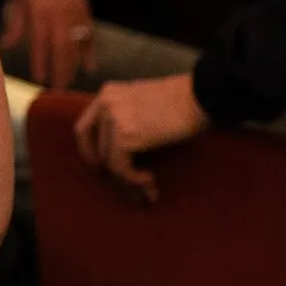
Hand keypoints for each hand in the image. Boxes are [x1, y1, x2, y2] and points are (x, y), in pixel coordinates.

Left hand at [2, 0, 93, 87]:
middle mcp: (59, 16)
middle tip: (58, 90)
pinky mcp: (85, 9)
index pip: (40, 45)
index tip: (39, 81)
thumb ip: (15, 24)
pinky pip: (90, 34)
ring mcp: (74, 13)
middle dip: (60, 71)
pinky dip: (90, 51)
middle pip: (61, 50)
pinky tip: (89, 66)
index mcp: (40, 13)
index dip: (40, 63)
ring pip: (76, 45)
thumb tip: (6, 45)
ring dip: (73, 65)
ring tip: (69, 83)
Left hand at [72, 74, 207, 201]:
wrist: (201, 94)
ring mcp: (113, 118)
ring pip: (109, 161)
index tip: (100, 167)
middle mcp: (106, 103)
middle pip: (94, 147)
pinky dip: (133, 180)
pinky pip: (120, 167)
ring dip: (128, 181)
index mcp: (109, 93)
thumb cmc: (184, 100)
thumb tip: (123, 150)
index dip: (89, 151)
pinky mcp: (125, 135)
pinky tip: (150, 182)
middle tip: (128, 188)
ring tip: (146, 193)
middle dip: (109, 171)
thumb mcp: (146, 102)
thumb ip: (128, 117)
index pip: (84, 127)